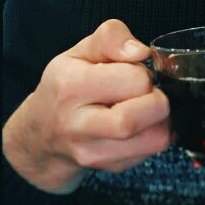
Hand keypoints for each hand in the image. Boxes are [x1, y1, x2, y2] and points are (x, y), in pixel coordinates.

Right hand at [2, 19, 171, 193]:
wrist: (42, 133)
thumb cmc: (64, 87)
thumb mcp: (80, 51)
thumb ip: (111, 37)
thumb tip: (140, 51)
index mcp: (71, 86)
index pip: (133, 80)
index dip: (142, 72)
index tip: (133, 71)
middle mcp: (78, 124)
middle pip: (136, 118)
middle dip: (158, 100)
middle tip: (148, 92)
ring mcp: (93, 151)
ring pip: (153, 140)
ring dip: (162, 120)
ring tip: (148, 107)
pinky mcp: (109, 167)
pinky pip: (151, 153)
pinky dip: (155, 135)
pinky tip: (142, 125)